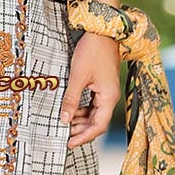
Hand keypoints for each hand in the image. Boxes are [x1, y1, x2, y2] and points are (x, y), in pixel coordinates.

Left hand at [58, 31, 120, 147]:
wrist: (102, 31)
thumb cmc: (92, 50)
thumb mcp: (78, 76)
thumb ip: (71, 99)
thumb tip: (64, 119)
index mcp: (108, 97)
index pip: (98, 126)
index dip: (84, 137)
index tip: (69, 143)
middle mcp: (110, 97)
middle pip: (98, 122)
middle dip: (82, 130)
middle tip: (64, 135)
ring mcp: (107, 91)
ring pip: (95, 114)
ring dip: (82, 120)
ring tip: (66, 123)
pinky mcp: (102, 86)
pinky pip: (94, 104)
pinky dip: (83, 110)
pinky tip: (72, 111)